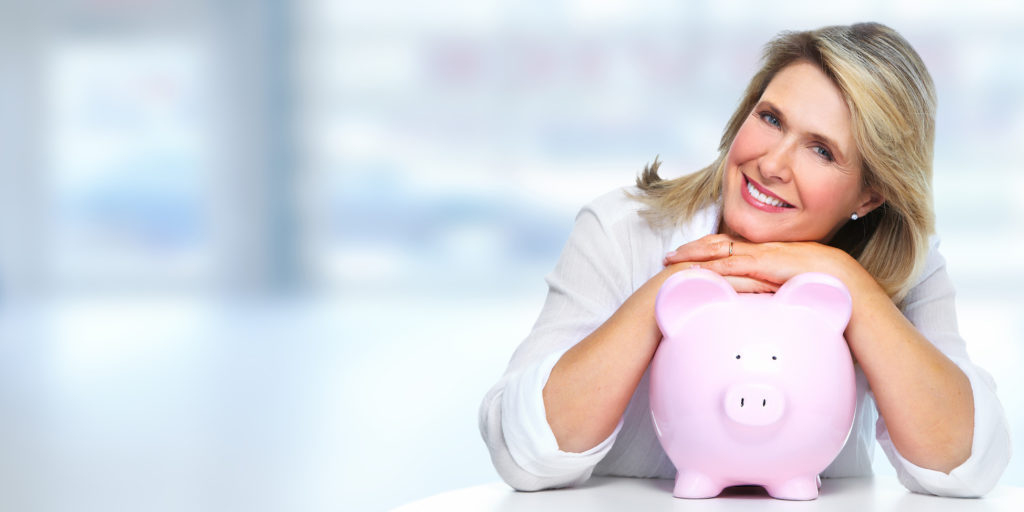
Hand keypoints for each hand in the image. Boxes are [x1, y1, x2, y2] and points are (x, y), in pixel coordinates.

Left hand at [662, 234, 858, 291]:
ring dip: (694, 254)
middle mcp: (757, 248)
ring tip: (672, 260)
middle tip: (669, 256)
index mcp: (762, 250)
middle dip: (690, 248)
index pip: (726, 245)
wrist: (838, 274)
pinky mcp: (764, 263)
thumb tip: (755, 296)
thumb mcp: (786, 280)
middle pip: (716, 243)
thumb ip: (769, 284)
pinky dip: (713, 266)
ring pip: (718, 249)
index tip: (684, 254)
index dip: (704, 248)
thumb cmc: (817, 279)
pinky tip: (698, 270)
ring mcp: (759, 254)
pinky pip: (733, 263)